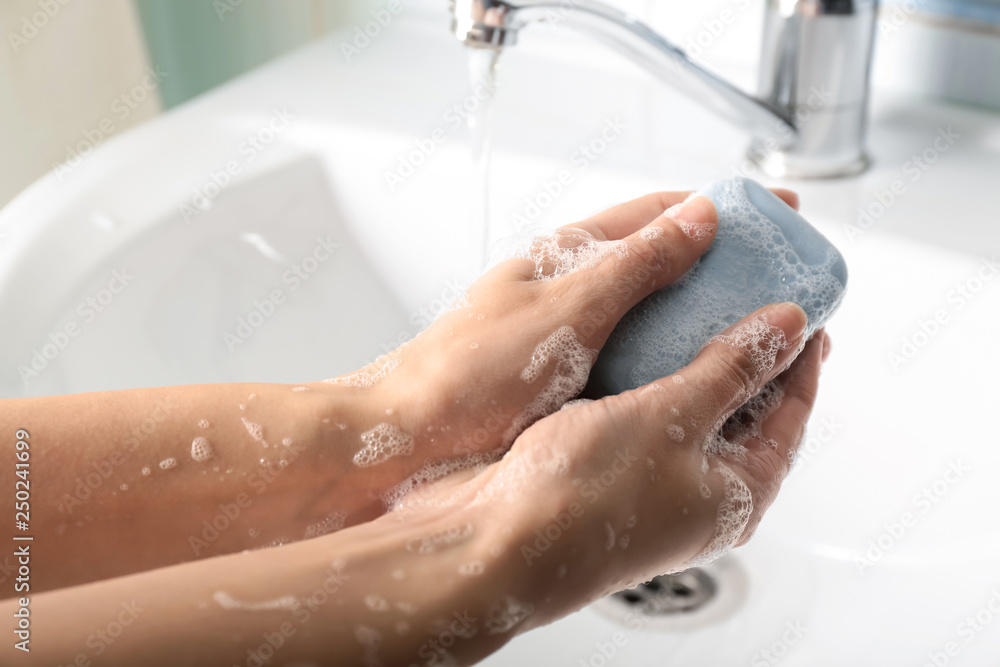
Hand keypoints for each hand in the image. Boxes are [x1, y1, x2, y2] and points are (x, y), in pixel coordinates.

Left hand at [350, 188, 799, 496]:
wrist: (411, 438)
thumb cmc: (470, 370)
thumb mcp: (566, 312)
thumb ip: (633, 265)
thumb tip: (700, 216)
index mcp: (568, 254)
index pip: (660, 213)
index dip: (724, 207)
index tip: (779, 211)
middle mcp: (574, 288)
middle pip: (664, 261)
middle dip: (724, 265)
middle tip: (782, 281)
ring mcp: (573, 334)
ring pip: (654, 315)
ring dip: (703, 318)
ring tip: (758, 332)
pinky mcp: (570, 377)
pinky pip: (636, 359)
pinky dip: (672, 361)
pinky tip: (701, 379)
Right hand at [455, 306, 826, 628]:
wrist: (496, 540)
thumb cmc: (587, 497)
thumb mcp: (674, 416)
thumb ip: (732, 368)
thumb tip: (788, 327)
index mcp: (738, 494)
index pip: (791, 414)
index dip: (798, 358)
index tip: (799, 310)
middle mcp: (700, 497)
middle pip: (744, 414)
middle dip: (747, 357)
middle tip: (748, 303)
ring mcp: (653, 488)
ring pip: (689, 414)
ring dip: (693, 364)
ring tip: (692, 312)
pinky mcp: (609, 476)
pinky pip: (644, 419)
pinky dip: (649, 381)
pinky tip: (635, 348)